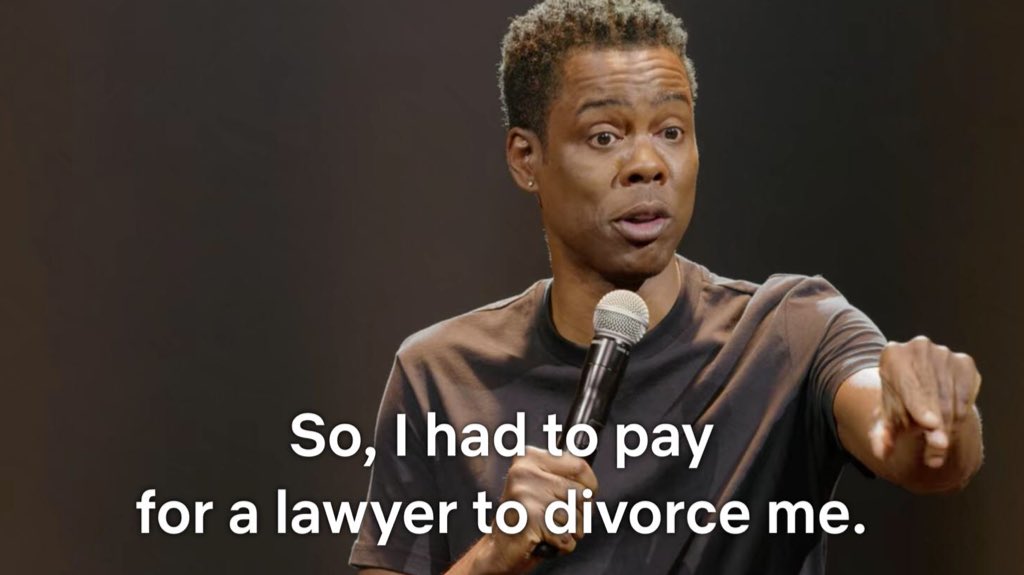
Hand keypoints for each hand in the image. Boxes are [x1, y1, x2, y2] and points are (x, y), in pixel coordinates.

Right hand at [472, 446, 597, 574]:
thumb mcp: (545, 487)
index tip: (580, 498)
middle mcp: (525, 471)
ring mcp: (525, 493)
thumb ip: (566, 477)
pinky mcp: (529, 518)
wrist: (499, 547)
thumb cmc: (527, 517)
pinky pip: (566, 537)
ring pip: (575, 517)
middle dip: (579, 514)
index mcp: (530, 457)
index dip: (589, 487)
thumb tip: (592, 482)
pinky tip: (544, 539)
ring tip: (548, 528)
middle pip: (582, 494)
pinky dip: (561, 545)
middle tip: (557, 518)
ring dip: (568, 531)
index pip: (581, 466)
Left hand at [869, 336, 981, 468]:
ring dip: (949, 424)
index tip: (930, 424)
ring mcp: (944, 353)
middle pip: (931, 394)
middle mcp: (919, 348)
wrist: (919, 386)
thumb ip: (882, 436)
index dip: (919, 406)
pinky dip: (960, 412)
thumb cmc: (899, 404)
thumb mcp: (887, 420)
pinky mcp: (964, 362)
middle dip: (937, 424)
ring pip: (950, 397)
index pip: (908, 386)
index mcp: (892, 355)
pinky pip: (966, 394)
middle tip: (938, 449)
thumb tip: (881, 453)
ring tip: (938, 441)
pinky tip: (949, 421)